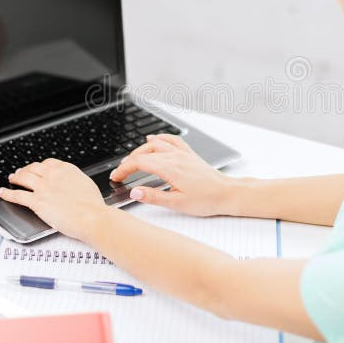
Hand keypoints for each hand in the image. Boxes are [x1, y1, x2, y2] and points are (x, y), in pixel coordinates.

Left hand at [0, 159, 106, 242]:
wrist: (92, 217)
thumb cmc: (93, 205)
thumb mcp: (86, 184)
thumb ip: (75, 180)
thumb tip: (72, 182)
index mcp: (67, 170)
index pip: (48, 163)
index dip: (39, 166)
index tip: (37, 168)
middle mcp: (53, 175)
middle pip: (33, 168)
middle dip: (25, 170)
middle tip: (21, 172)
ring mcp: (43, 188)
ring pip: (23, 177)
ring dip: (15, 177)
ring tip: (12, 179)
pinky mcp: (37, 201)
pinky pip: (17, 195)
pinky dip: (6, 193)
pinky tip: (1, 192)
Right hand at [109, 134, 233, 216]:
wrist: (226, 193)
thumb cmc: (206, 199)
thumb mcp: (176, 204)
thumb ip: (153, 196)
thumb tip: (134, 192)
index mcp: (170, 168)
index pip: (139, 163)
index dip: (124, 169)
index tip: (116, 177)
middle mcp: (175, 157)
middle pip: (144, 153)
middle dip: (129, 161)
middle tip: (121, 172)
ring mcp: (182, 153)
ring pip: (155, 144)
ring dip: (140, 150)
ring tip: (131, 160)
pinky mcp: (189, 154)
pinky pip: (171, 140)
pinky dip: (159, 138)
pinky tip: (152, 140)